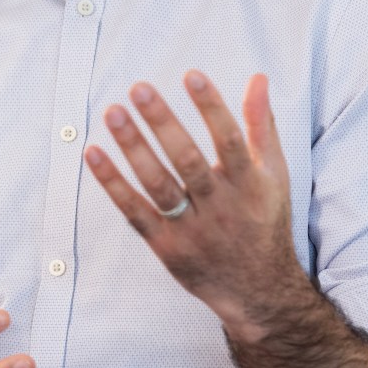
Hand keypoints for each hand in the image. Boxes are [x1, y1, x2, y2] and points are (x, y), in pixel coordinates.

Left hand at [85, 72, 307, 340]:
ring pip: (159, 185)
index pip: (230, 140)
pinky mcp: (166, 248)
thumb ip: (262, 125)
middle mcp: (220, 207)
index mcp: (249, 185)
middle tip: (139, 88)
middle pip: (188, 161)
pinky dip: (112, 184)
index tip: (191, 75)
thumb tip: (258, 77)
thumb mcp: (274, 174)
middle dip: (163, 123)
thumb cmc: (264, 220)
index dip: (212, 107)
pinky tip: (92, 153)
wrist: (259, 293)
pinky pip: (135, 213)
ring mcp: (191, 229)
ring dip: (133, 148)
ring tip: (113, 112)